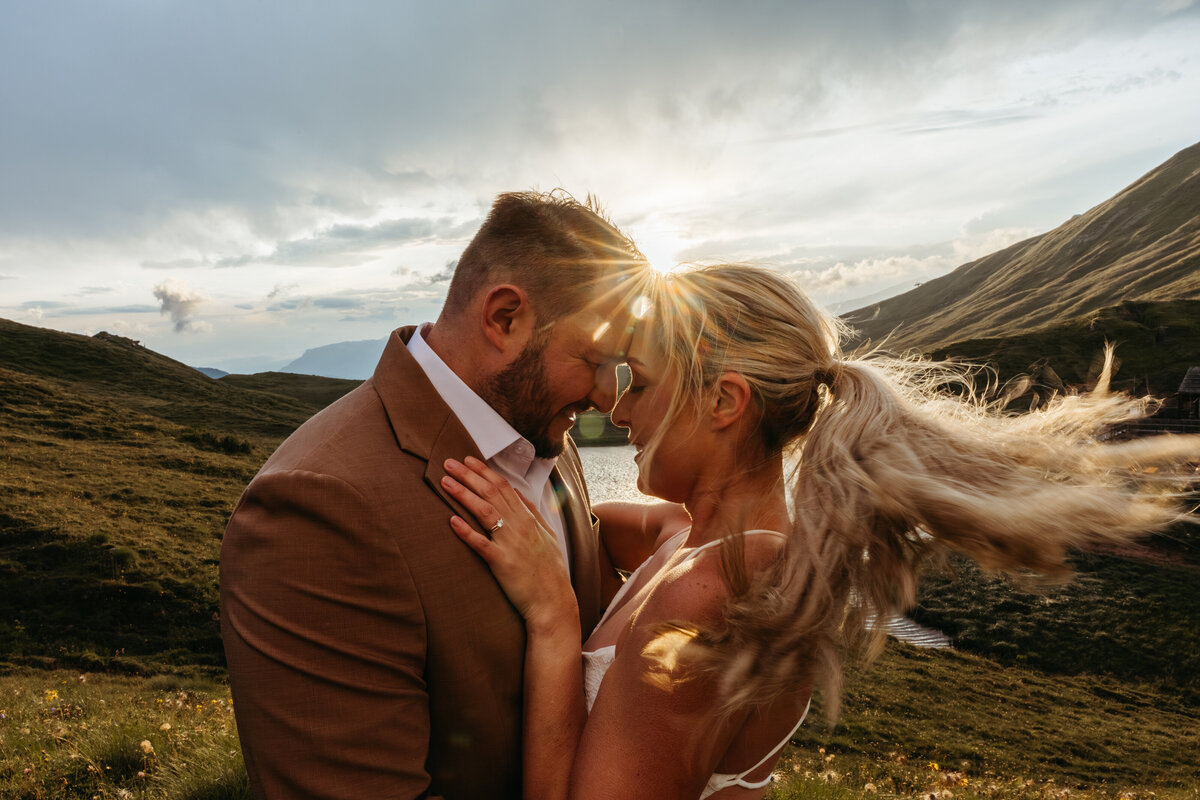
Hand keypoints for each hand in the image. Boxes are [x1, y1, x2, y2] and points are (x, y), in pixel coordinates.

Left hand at [442, 457, 577, 633]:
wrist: (554, 601)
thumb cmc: (549, 571)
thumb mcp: (547, 536)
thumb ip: (532, 513)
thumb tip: (518, 493)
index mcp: (528, 519)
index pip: (504, 486)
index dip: (484, 471)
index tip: (467, 460)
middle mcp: (520, 526)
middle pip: (491, 493)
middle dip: (469, 475)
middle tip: (448, 462)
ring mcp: (511, 543)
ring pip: (485, 511)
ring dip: (464, 494)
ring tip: (445, 482)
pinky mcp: (502, 563)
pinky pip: (481, 544)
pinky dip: (466, 531)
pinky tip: (451, 520)